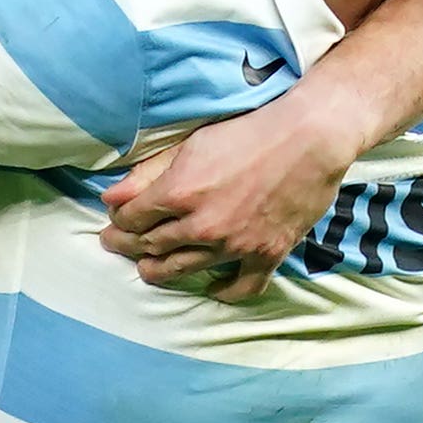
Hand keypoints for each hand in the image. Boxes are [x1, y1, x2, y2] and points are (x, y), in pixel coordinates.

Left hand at [100, 81, 366, 298]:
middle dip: (127, 246)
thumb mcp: (192, 143)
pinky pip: (239, 288)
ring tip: (148, 269)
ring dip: (158, 272)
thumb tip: (111, 199)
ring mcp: (235, 245)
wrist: (311, 137)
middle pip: (151, 247)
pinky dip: (222, 292)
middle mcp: (203, 225)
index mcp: (180, 192)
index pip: (132, 219)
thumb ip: (148, 173)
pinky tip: (212, 287)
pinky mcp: (266, 255)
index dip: (118, 222)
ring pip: (183, 271)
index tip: (115, 222)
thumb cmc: (250, 131)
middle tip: (117, 246)